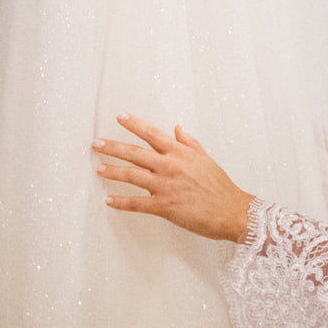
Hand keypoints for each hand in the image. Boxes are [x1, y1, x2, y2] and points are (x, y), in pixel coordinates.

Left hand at [93, 114, 255, 243]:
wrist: (231, 210)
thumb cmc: (220, 186)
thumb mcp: (205, 158)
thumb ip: (189, 142)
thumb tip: (176, 128)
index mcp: (180, 152)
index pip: (151, 134)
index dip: (134, 124)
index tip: (119, 117)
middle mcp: (170, 165)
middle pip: (134, 152)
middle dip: (113, 146)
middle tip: (96, 143)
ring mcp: (165, 186)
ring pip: (132, 175)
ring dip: (113, 171)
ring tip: (99, 168)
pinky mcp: (164, 206)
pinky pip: (137, 203)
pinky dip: (121, 202)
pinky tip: (109, 200)